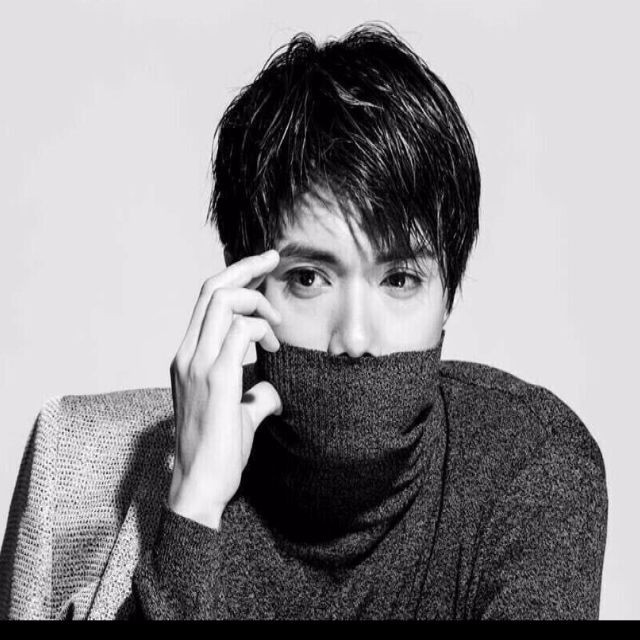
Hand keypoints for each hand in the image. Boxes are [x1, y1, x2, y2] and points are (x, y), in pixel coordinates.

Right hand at [167, 249, 282, 528]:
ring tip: (276, 322)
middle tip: (273, 258)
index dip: (234, 278)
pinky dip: (260, 328)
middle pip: (212, 288)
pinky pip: (239, 330)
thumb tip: (272, 391)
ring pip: (222, 300)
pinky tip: (272, 346)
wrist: (200, 485)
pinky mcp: (215, 378)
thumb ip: (253, 395)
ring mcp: (197, 363)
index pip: (207, 300)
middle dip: (245, 267)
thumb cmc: (218, 452)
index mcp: (188, 356)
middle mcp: (187, 353)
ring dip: (256, 300)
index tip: (261, 268)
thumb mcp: (237, 414)